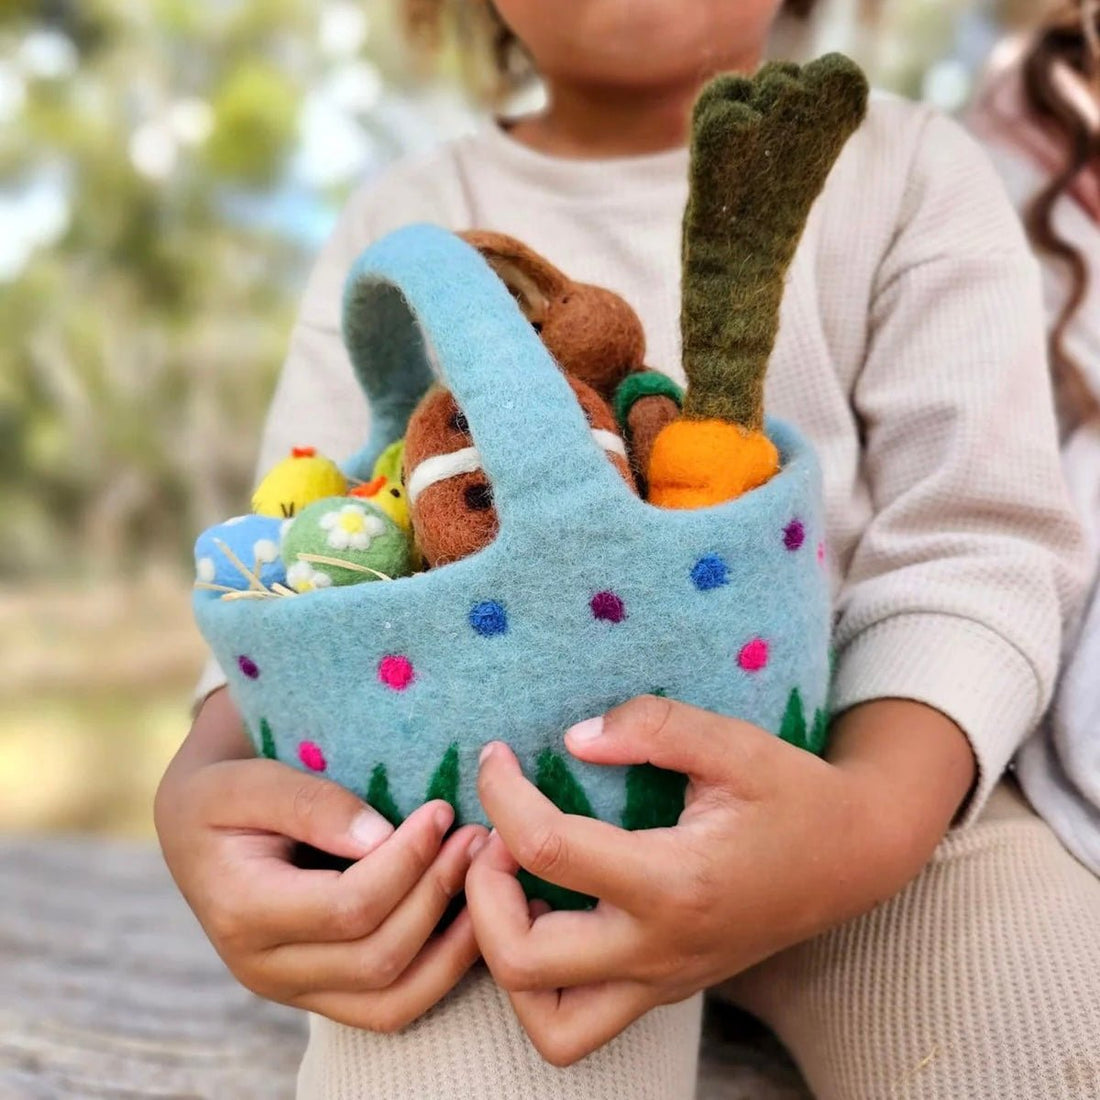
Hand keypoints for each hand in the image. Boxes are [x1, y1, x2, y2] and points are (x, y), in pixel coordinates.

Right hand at [155, 689, 486, 1031]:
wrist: (199, 830)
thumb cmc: (225, 794)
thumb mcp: (248, 780)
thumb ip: (310, 804)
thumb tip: (380, 837)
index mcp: (241, 912)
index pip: (346, 907)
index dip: (405, 862)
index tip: (441, 812)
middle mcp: (264, 969)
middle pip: (377, 955)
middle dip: (438, 893)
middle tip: (477, 837)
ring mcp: (295, 991)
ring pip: (394, 997)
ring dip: (455, 940)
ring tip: (486, 876)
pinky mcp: (323, 995)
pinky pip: (394, 1007)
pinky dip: (444, 970)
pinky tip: (474, 918)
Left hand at [466, 694, 972, 1064]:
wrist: (855, 858)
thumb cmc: (793, 795)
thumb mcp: (734, 742)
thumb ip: (653, 727)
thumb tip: (573, 739)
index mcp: (676, 883)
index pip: (550, 849)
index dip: (502, 795)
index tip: (495, 756)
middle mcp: (661, 950)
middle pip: (525, 962)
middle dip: (482, 893)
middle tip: (492, 836)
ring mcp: (662, 981)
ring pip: (549, 1023)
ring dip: (504, 955)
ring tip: (511, 886)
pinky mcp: (664, 989)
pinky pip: (578, 1019)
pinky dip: (538, 977)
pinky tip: (547, 908)